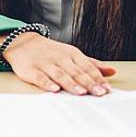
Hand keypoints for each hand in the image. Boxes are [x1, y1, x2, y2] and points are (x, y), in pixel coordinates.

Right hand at [0, 33, 115, 95]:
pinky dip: (47, 83)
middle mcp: (60, 58)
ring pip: (60, 74)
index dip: (97, 78)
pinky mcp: (30, 70)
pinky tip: (54, 89)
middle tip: (99, 93)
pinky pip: (40, 77)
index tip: (106, 89)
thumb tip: (112, 71)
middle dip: (88, 83)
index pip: (87, 67)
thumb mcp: (72, 54)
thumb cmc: (51, 52)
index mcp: (72, 54)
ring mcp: (45, 63)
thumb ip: (92, 64)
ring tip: (81, 92)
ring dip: (71, 84)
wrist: (23, 43)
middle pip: (76, 72)